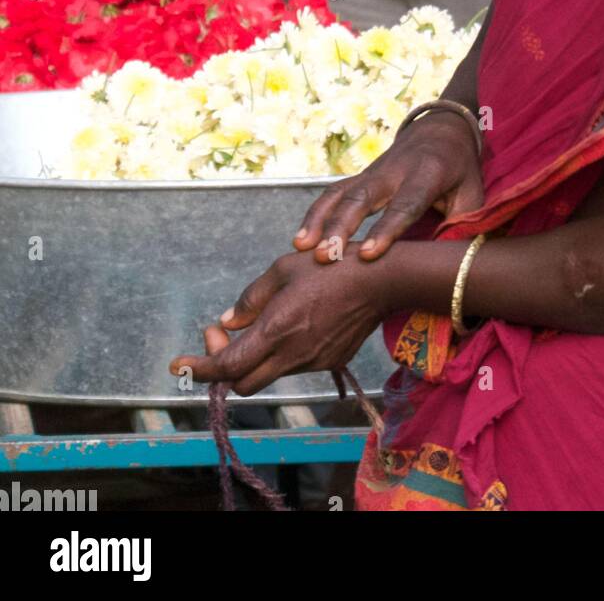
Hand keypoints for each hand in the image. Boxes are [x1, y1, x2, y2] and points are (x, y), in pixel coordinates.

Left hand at [169, 246, 384, 396]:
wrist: (381, 281)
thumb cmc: (331, 265)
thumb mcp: (283, 269)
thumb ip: (251, 299)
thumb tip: (227, 322)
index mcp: (276, 330)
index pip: (226, 366)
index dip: (198, 368)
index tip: (178, 364)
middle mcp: (292, 354)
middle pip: (242, 382)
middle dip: (223, 366)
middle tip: (221, 336)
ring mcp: (312, 362)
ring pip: (268, 373)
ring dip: (253, 357)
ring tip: (260, 322)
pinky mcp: (329, 362)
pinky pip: (293, 366)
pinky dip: (280, 353)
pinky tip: (293, 325)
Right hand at [294, 111, 483, 262]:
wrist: (441, 130)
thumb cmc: (460, 169)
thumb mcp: (474, 192)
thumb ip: (464, 224)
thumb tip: (452, 264)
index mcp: (428, 174)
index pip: (406, 204)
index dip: (387, 229)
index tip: (369, 254)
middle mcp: (394, 171)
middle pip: (363, 198)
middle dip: (341, 226)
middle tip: (325, 257)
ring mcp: (373, 172)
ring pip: (341, 193)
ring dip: (320, 219)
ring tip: (302, 248)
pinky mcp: (359, 177)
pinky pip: (333, 193)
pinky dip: (315, 214)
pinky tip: (302, 239)